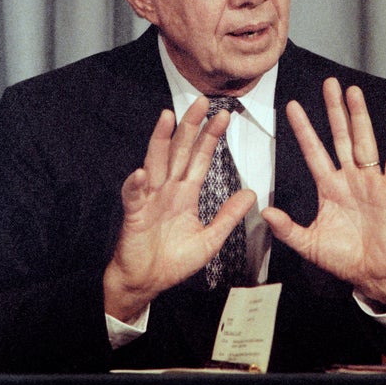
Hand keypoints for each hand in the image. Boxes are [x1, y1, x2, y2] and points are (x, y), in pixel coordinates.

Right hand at [104, 96, 255, 321]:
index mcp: (185, 192)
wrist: (146, 282)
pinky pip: (134, 197)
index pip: (200, 157)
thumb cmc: (173, 260)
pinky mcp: (134, 215)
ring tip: (167, 118)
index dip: (210, 136)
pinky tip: (141, 173)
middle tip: (202, 102)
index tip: (224, 116)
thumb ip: (228, 216)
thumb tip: (251, 194)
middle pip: (179, 150)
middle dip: (190, 125)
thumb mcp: (209, 239)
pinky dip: (136, 185)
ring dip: (160, 140)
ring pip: (155, 162)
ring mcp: (150, 198)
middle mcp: (167, 188)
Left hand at [261, 78, 385, 306]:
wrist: (374, 276)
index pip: (313, 150)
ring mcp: (370, 181)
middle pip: (339, 136)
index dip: (303, 129)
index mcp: (328, 186)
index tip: (291, 106)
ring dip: (359, 116)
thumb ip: (288, 229)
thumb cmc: (343, 259)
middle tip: (329, 84)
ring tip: (353, 91)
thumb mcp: (310, 244)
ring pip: (363, 141)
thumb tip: (264, 211)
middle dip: (334, 110)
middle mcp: (348, 177)